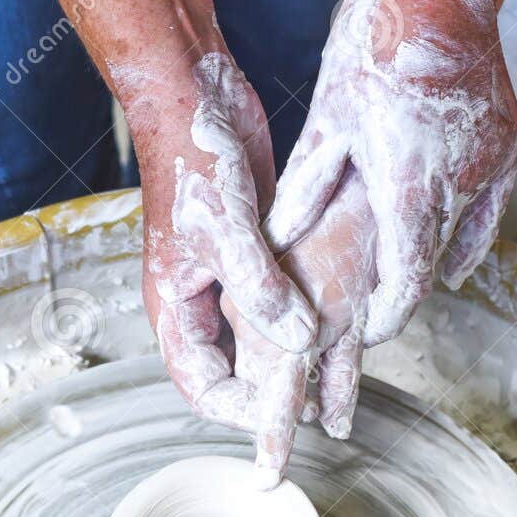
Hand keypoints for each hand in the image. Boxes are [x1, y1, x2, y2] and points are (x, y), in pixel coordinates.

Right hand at [132, 50, 315, 430]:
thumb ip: (261, 291)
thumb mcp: (226, 232)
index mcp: (175, 306)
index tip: (285, 420)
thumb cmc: (193, 161)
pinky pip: (280, 295)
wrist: (194, 96)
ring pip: (262, 334)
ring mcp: (226, 274)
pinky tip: (342, 316)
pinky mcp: (253, 248)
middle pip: (235, 369)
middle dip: (274, 390)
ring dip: (294, 352)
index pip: (203, 387)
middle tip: (323, 405)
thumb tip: (301, 343)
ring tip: (338, 370)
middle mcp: (199, 298)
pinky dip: (305, 311)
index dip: (242, 411)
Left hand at [267, 0, 516, 345]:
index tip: (366, 334)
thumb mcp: (327, 117)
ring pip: (459, 231)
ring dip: (428, 253)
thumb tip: (279, 240)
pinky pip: (490, 206)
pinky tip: (446, 255)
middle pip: (431, 261)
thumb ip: (309, 186)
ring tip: (392, 274)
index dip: (387, 316)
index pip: (406, 279)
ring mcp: (492, 158)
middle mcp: (461, 176)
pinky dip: (467, 232)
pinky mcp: (508, 140)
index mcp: (411, 178)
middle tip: (364, 311)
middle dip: (399, 289)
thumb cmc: (372, 43)